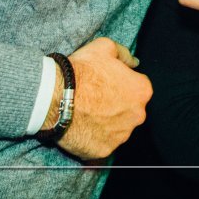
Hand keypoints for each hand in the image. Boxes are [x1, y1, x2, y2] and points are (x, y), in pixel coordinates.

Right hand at [51, 38, 151, 159]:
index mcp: (141, 91)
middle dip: (117, 105)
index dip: (121, 84)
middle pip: (130, 110)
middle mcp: (137, 116)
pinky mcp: (104, 151)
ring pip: (117, 128)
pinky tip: (82, 127)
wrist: (56, 96)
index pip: (137, 87)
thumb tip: (134, 62)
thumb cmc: (82, 71)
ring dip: (106, 122)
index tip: (106, 83)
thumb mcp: (104, 47)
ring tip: (87, 113)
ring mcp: (121, 136)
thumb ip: (124, 55)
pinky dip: (94, 138)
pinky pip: (101, 144)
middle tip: (96, 98)